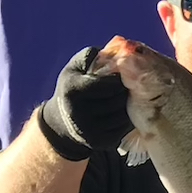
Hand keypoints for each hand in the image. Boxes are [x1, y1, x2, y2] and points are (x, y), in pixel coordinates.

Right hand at [37, 46, 133, 160]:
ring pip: (124, 113)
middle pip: (119, 98)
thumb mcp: (74, 68)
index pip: (108, 83)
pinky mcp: (101, 143)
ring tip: (123, 98)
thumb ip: (92, 56)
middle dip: (125, 90)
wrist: (63, 123)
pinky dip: (128, 118)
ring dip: (128, 104)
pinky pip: (125, 127)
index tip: (121, 75)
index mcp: (72, 90)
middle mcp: (79, 113)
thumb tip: (114, 49)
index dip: (119, 77)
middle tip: (126, 86)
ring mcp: (90, 131)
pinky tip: (121, 112)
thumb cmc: (73, 88)